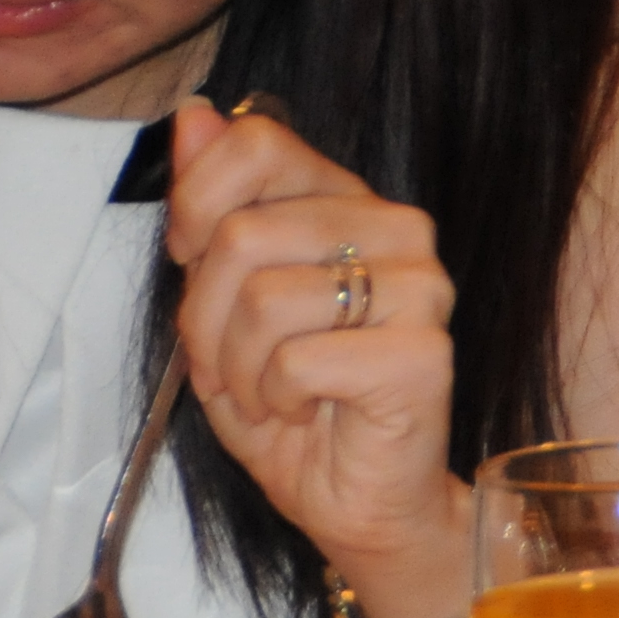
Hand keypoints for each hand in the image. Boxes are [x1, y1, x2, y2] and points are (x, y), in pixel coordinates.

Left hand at [166, 99, 460, 588]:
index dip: (198, 205)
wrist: (357, 503)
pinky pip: (297, 357)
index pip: (258, 143)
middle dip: (205, 318)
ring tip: (269, 394)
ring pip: (264, 297)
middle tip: (234, 366)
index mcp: (349, 201)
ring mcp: (420, 286)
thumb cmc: (293, 404)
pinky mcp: (423, 351)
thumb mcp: (224, 300)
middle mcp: (398, 228)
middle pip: (243, 231)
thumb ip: (214, 206)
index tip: (195, 265)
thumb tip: (195, 114)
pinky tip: (305, 412)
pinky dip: (276, 398)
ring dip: (239, 367)